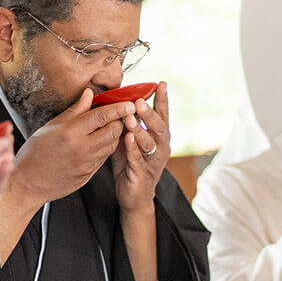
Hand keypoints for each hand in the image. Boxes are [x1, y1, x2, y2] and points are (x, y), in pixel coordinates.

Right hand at [10, 89, 135, 205]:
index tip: (129, 104)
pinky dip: (106, 147)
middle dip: (119, 121)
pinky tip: (100, 142)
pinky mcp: (88, 174)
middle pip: (113, 131)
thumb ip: (74, 110)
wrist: (29, 182)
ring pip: (112, 145)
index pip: (102, 116)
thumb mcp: (51, 126)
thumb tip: (89, 95)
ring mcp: (87, 163)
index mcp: (71, 132)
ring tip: (110, 127)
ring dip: (115, 135)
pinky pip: (104, 158)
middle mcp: (82, 148)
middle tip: (119, 115)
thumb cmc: (35, 153)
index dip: (118, 108)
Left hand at [111, 82, 170, 211]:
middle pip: (159, 127)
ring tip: (130, 118)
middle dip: (149, 113)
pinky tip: (128, 139)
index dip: (163, 100)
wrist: (134, 196)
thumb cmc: (131, 164)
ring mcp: (154, 161)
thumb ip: (127, 123)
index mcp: (159, 137)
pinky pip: (138, 158)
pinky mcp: (143, 173)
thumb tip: (118, 101)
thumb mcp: (129, 140)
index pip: (162, 115)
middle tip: (140, 101)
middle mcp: (161, 147)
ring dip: (140, 129)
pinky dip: (133, 148)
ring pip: (150, 142)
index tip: (161, 84)